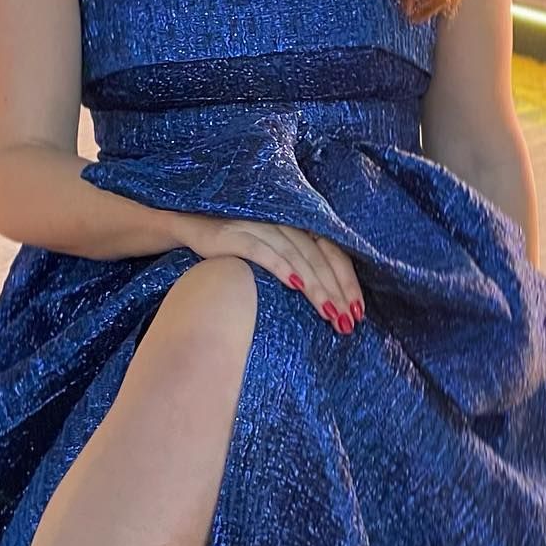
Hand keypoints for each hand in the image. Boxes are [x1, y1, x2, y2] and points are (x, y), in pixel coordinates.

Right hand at [171, 213, 364, 334]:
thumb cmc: (234, 247)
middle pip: (318, 258)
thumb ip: (297, 269)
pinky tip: (295, 285)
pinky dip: (281, 266)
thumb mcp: (271, 254)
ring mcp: (258, 226)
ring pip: (297, 256)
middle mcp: (282, 224)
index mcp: (296, 229)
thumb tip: (329, 306)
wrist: (187, 225)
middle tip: (348, 321)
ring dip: (316, 285)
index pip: (331, 253)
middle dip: (336, 291)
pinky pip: (262, 250)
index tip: (358, 312)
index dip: (346, 281)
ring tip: (330, 311)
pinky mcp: (233, 234)